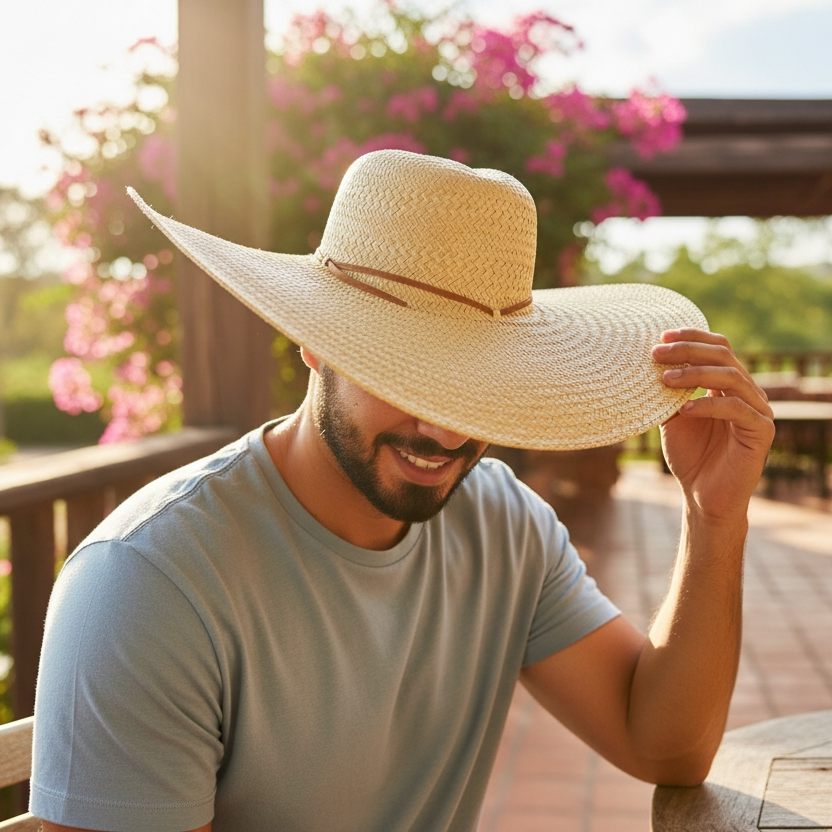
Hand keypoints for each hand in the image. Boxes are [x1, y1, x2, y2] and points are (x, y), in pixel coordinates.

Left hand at [652, 329, 774, 521]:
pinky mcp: (761, 431)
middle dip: (688, 351)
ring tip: (664, 380)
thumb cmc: (689, 455)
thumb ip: (668, 391)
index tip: (661, 337)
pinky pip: (737, 409)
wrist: (702, 495)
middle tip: (656, 353)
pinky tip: (684, 410)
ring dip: (694, 375)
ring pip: (731, 377)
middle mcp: (747, 392)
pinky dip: (708, 405)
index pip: (718, 347)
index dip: (692, 337)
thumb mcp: (672, 417)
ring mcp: (758, 410)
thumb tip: (649, 362)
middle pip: (723, 356)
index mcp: (728, 384)